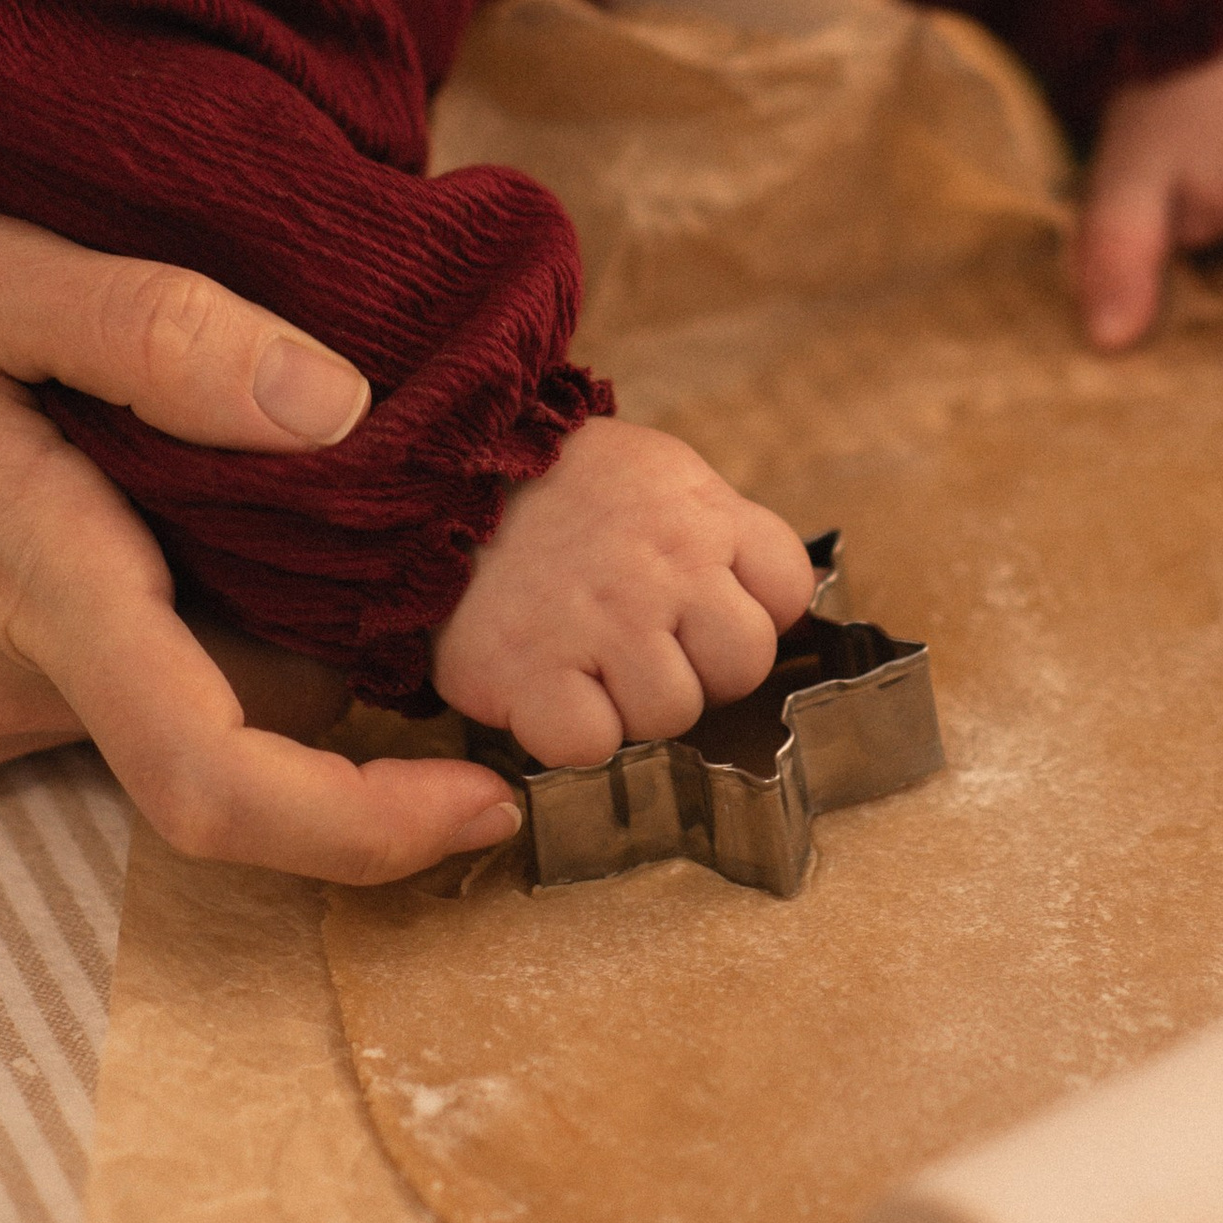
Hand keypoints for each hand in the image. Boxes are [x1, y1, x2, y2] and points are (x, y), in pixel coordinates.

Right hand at [0, 155, 521, 884]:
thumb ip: (148, 334)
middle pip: (218, 720)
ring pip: (149, 686)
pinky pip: (73, 671)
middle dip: (341, 665)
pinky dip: (144, 603)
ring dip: (230, 611)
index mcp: (17, 582)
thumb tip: (337, 404)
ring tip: (263, 462)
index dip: (370, 826)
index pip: (218, 777)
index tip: (489, 803)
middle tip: (423, 543)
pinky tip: (130, 475)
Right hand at [432, 415, 816, 767]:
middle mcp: (663, 570)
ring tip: (588, 661)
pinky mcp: (532, 676)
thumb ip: (715, 532)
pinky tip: (547, 689)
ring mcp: (602, 625)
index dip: (753, 609)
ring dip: (632, 705)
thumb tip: (766, 600)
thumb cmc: (554, 487)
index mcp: (699, 515)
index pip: (788, 588)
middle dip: (702, 669)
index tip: (706, 608)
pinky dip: (570, 733)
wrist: (434, 479)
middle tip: (646, 646)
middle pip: (743, 664)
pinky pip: (591, 747)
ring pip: (671, 715)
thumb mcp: (655, 476)